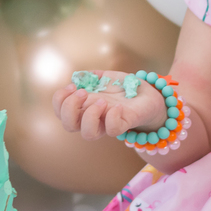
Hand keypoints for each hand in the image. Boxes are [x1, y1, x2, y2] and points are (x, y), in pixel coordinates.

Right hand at [52, 71, 168, 140]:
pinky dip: (112, 116)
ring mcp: (108, 123)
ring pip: (88, 134)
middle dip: (70, 107)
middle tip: (83, 93)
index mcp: (85, 106)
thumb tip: (79, 76)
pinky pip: (112, 129)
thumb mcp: (107, 77)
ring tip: (103, 101)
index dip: (60, 99)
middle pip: (68, 125)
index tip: (72, 85)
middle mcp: (93, 118)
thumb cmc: (127, 88)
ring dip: (91, 115)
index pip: (60, 111)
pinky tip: (119, 105)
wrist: (150, 94)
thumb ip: (92, 77)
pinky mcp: (124, 125)